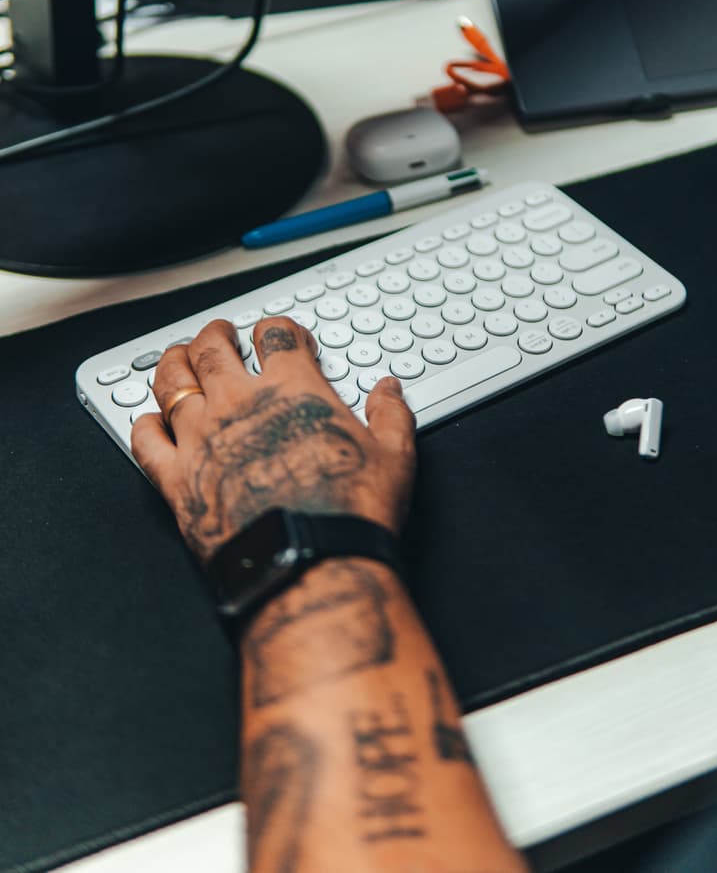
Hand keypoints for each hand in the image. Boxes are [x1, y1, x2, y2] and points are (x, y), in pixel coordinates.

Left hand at [131, 318, 415, 560]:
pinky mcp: (177, 479)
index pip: (276, 335)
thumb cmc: (351, 512)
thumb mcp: (393, 456)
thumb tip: (389, 390)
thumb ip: (390, 415)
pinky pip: (145, 441)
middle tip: (219, 333)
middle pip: (212, 348)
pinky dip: (144, 426)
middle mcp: (239, 403)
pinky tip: (148, 422)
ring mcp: (201, 438)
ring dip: (173, 363)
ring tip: (177, 357)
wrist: (308, 566)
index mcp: (293, 388)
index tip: (279, 335)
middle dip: (215, 334)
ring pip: (171, 382)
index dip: (277, 329)